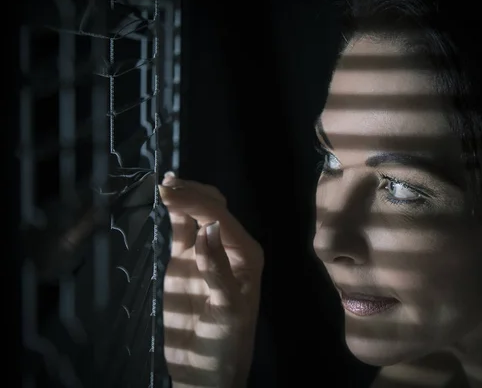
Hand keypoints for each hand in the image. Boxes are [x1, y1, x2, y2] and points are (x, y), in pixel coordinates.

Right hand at [159, 173, 262, 387]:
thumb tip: (208, 230)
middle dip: (191, 194)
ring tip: (165, 184)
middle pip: (214, 208)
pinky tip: (167, 197)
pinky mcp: (187, 262)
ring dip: (185, 196)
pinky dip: (176, 213)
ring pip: (199, 214)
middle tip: (164, 187)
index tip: (169, 194)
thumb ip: (218, 270)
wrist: (206, 371)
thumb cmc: (225, 343)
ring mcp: (207, 253)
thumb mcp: (228, 309)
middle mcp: (230, 247)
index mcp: (246, 254)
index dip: (196, 204)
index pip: (220, 219)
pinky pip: (183, 230)